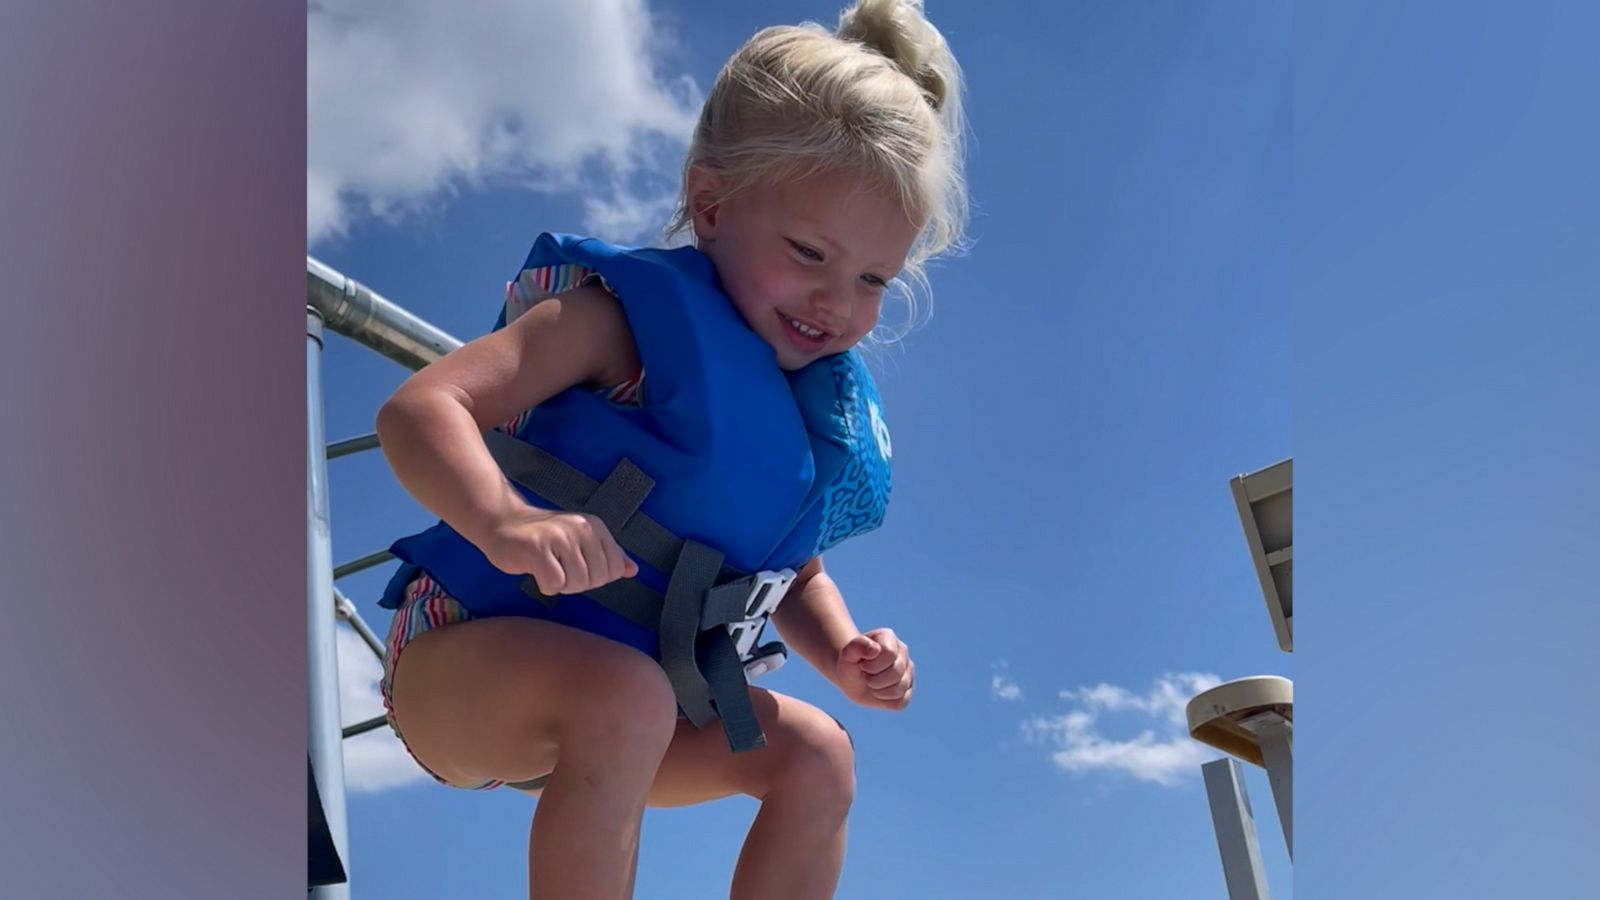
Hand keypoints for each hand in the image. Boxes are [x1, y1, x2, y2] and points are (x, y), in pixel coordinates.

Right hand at [476, 505, 637, 594]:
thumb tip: (633, 570)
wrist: (502, 523)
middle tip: (557, 566)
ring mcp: (559, 537)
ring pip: (575, 584)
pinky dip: (544, 585)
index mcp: (594, 527)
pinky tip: (535, 570)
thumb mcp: (580, 541)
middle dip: (576, 583)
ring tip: (547, 566)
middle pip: (595, 580)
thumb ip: (607, 555)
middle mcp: (580, 528)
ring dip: (560, 584)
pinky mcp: (537, 549)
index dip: (594, 577)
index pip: (613, 570)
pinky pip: (554, 585)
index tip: (574, 565)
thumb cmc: (543, 537)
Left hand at [834, 628, 914, 710]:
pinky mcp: (909, 689)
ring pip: (899, 689)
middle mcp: (902, 652)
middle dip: (873, 680)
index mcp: (888, 637)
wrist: (852, 678)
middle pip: (896, 672)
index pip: (889, 653)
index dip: (872, 665)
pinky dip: (885, 701)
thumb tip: (875, 649)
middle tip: (865, 676)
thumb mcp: (847, 655)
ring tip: (871, 684)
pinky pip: (901, 702)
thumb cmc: (851, 665)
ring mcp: (908, 671)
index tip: (862, 665)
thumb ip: (856, 646)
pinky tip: (878, 692)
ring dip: (878, 691)